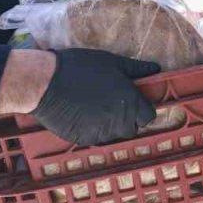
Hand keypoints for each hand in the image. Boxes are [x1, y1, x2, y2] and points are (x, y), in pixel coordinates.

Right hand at [31, 49, 159, 145]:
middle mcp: (120, 122)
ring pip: (114, 134)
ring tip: (94, 106)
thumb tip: (156, 68)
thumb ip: (137, 69)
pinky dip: (92, 129)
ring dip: (109, 124)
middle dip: (126, 118)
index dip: (141, 109)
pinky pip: (96, 138)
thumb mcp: (112, 62)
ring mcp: (102, 134)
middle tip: (111, 102)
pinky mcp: (85, 140)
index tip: (132, 101)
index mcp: (131, 103)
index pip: (148, 116)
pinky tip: (82, 114)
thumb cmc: (81, 68)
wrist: (46, 84)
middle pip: (132, 128)